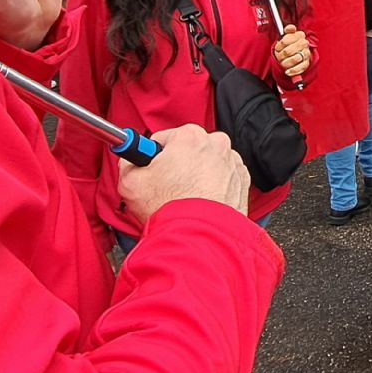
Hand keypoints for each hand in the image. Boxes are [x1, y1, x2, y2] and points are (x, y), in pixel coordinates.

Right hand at [116, 123, 249, 223]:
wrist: (198, 237)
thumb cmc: (171, 209)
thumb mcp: (130, 182)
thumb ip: (128, 162)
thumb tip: (130, 159)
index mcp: (190, 135)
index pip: (163, 139)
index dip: (153, 157)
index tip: (151, 169)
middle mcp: (216, 144)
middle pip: (188, 150)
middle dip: (178, 166)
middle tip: (167, 188)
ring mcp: (232, 164)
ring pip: (208, 164)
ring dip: (198, 177)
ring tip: (185, 199)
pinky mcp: (242, 183)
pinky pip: (223, 180)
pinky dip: (214, 189)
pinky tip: (201, 203)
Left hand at [272, 24, 312, 80]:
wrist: (295, 53)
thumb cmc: (290, 44)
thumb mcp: (287, 35)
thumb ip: (288, 30)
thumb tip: (291, 28)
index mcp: (300, 35)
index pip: (286, 39)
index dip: (280, 45)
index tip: (277, 48)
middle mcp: (304, 43)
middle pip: (288, 51)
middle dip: (281, 55)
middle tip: (279, 56)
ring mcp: (306, 53)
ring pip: (294, 59)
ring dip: (285, 63)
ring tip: (283, 63)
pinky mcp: (306, 63)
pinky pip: (299, 68)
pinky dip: (292, 70)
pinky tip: (288, 71)